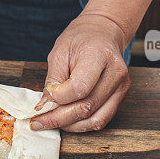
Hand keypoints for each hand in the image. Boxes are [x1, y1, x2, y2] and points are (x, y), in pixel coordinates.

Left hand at [30, 12, 130, 131]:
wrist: (103, 32)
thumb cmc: (80, 39)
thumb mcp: (59, 52)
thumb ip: (53, 80)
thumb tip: (44, 107)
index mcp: (99, 55)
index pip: (79, 87)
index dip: (59, 98)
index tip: (44, 99)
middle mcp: (115, 73)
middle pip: (86, 107)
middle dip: (59, 119)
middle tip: (38, 121)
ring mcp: (121, 87)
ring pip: (95, 120)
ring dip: (70, 126)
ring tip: (51, 121)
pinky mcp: (121, 97)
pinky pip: (101, 120)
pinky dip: (82, 125)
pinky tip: (67, 120)